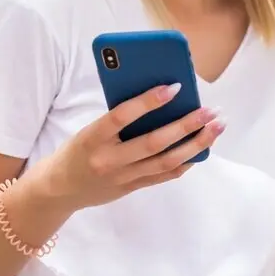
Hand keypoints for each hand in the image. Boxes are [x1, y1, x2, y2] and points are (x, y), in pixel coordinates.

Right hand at [35, 82, 224, 210]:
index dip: (148, 101)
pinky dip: (186, 161)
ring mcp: (123, 177)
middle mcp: (109, 160)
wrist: (59, 189)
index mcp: (92, 138)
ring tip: (215, 126)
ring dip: (196, 143)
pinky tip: (201, 148)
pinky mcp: (132, 188)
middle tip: (210, 110)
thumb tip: (159, 98)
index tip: (174, 86)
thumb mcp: (89, 130)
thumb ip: (118, 119)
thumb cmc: (77, 150)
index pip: (122, 115)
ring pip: (167, 161)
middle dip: (186, 125)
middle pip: (154, 142)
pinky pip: (165, 175)